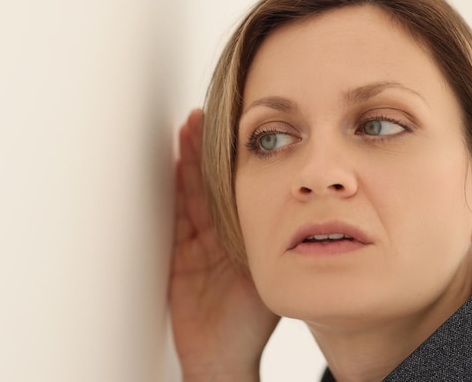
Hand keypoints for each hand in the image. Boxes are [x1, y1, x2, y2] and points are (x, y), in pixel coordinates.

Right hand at [170, 109, 279, 381]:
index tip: (232, 128)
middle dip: (205, 152)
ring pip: (192, 194)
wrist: (222, 353)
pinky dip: (174, 191)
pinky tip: (173, 166)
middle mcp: (222, 234)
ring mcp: (198, 243)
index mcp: (246, 235)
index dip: (231, 160)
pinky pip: (176, 217)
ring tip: (185, 129)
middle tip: (200, 118)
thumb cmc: (251, 321)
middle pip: (211, 184)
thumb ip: (275, 242)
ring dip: (188, 163)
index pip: (238, 188)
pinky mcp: (179, 254)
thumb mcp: (268, 273)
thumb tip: (298, 202)